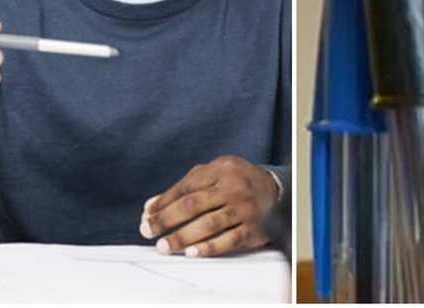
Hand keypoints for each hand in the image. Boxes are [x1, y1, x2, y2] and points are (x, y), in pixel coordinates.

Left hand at [139, 155, 278, 257]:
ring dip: (183, 237)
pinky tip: (192, 253)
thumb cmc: (235, 182)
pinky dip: (209, 247)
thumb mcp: (212, 175)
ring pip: (209, 224)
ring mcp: (244, 208)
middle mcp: (232, 188)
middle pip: (193, 205)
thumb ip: (183, 188)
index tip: (147, 216)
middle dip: (166, 220)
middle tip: (148, 231)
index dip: (163, 203)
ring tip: (164, 245)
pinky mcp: (253, 229)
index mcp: (219, 170)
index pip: (185, 187)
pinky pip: (229, 240)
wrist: (276, 190)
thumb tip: (151, 207)